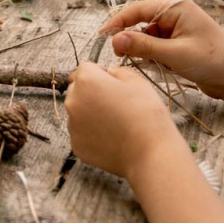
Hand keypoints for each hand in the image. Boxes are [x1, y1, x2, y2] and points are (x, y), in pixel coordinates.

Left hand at [65, 63, 181, 179]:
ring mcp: (73, 125)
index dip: (101, 74)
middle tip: (115, 104)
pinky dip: (92, 133)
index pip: (86, 68)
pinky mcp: (76, 145)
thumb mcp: (138, 82)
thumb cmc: (146, 115)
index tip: (113, 84)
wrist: (151, 154)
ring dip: (90, 113)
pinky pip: (81, 133)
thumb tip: (110, 72)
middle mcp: (73, 100)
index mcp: (86, 80)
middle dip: (92, 93)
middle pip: (78, 89)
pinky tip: (111, 138)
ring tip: (115, 123)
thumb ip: (118, 71)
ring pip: (79, 112)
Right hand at [100, 0, 223, 98]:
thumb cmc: (213, 62)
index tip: (103, 34)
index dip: (118, 21)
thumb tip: (114, 39)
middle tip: (118, 54)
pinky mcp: (178, 43)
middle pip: (140, 22)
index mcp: (176, 7)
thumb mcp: (175, 55)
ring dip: (140, 49)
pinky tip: (153, 66)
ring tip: (138, 63)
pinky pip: (155, 45)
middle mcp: (175, 14)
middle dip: (129, 37)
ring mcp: (176, 29)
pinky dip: (150, 55)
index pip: (138, 9)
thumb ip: (143, 46)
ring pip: (146, 35)